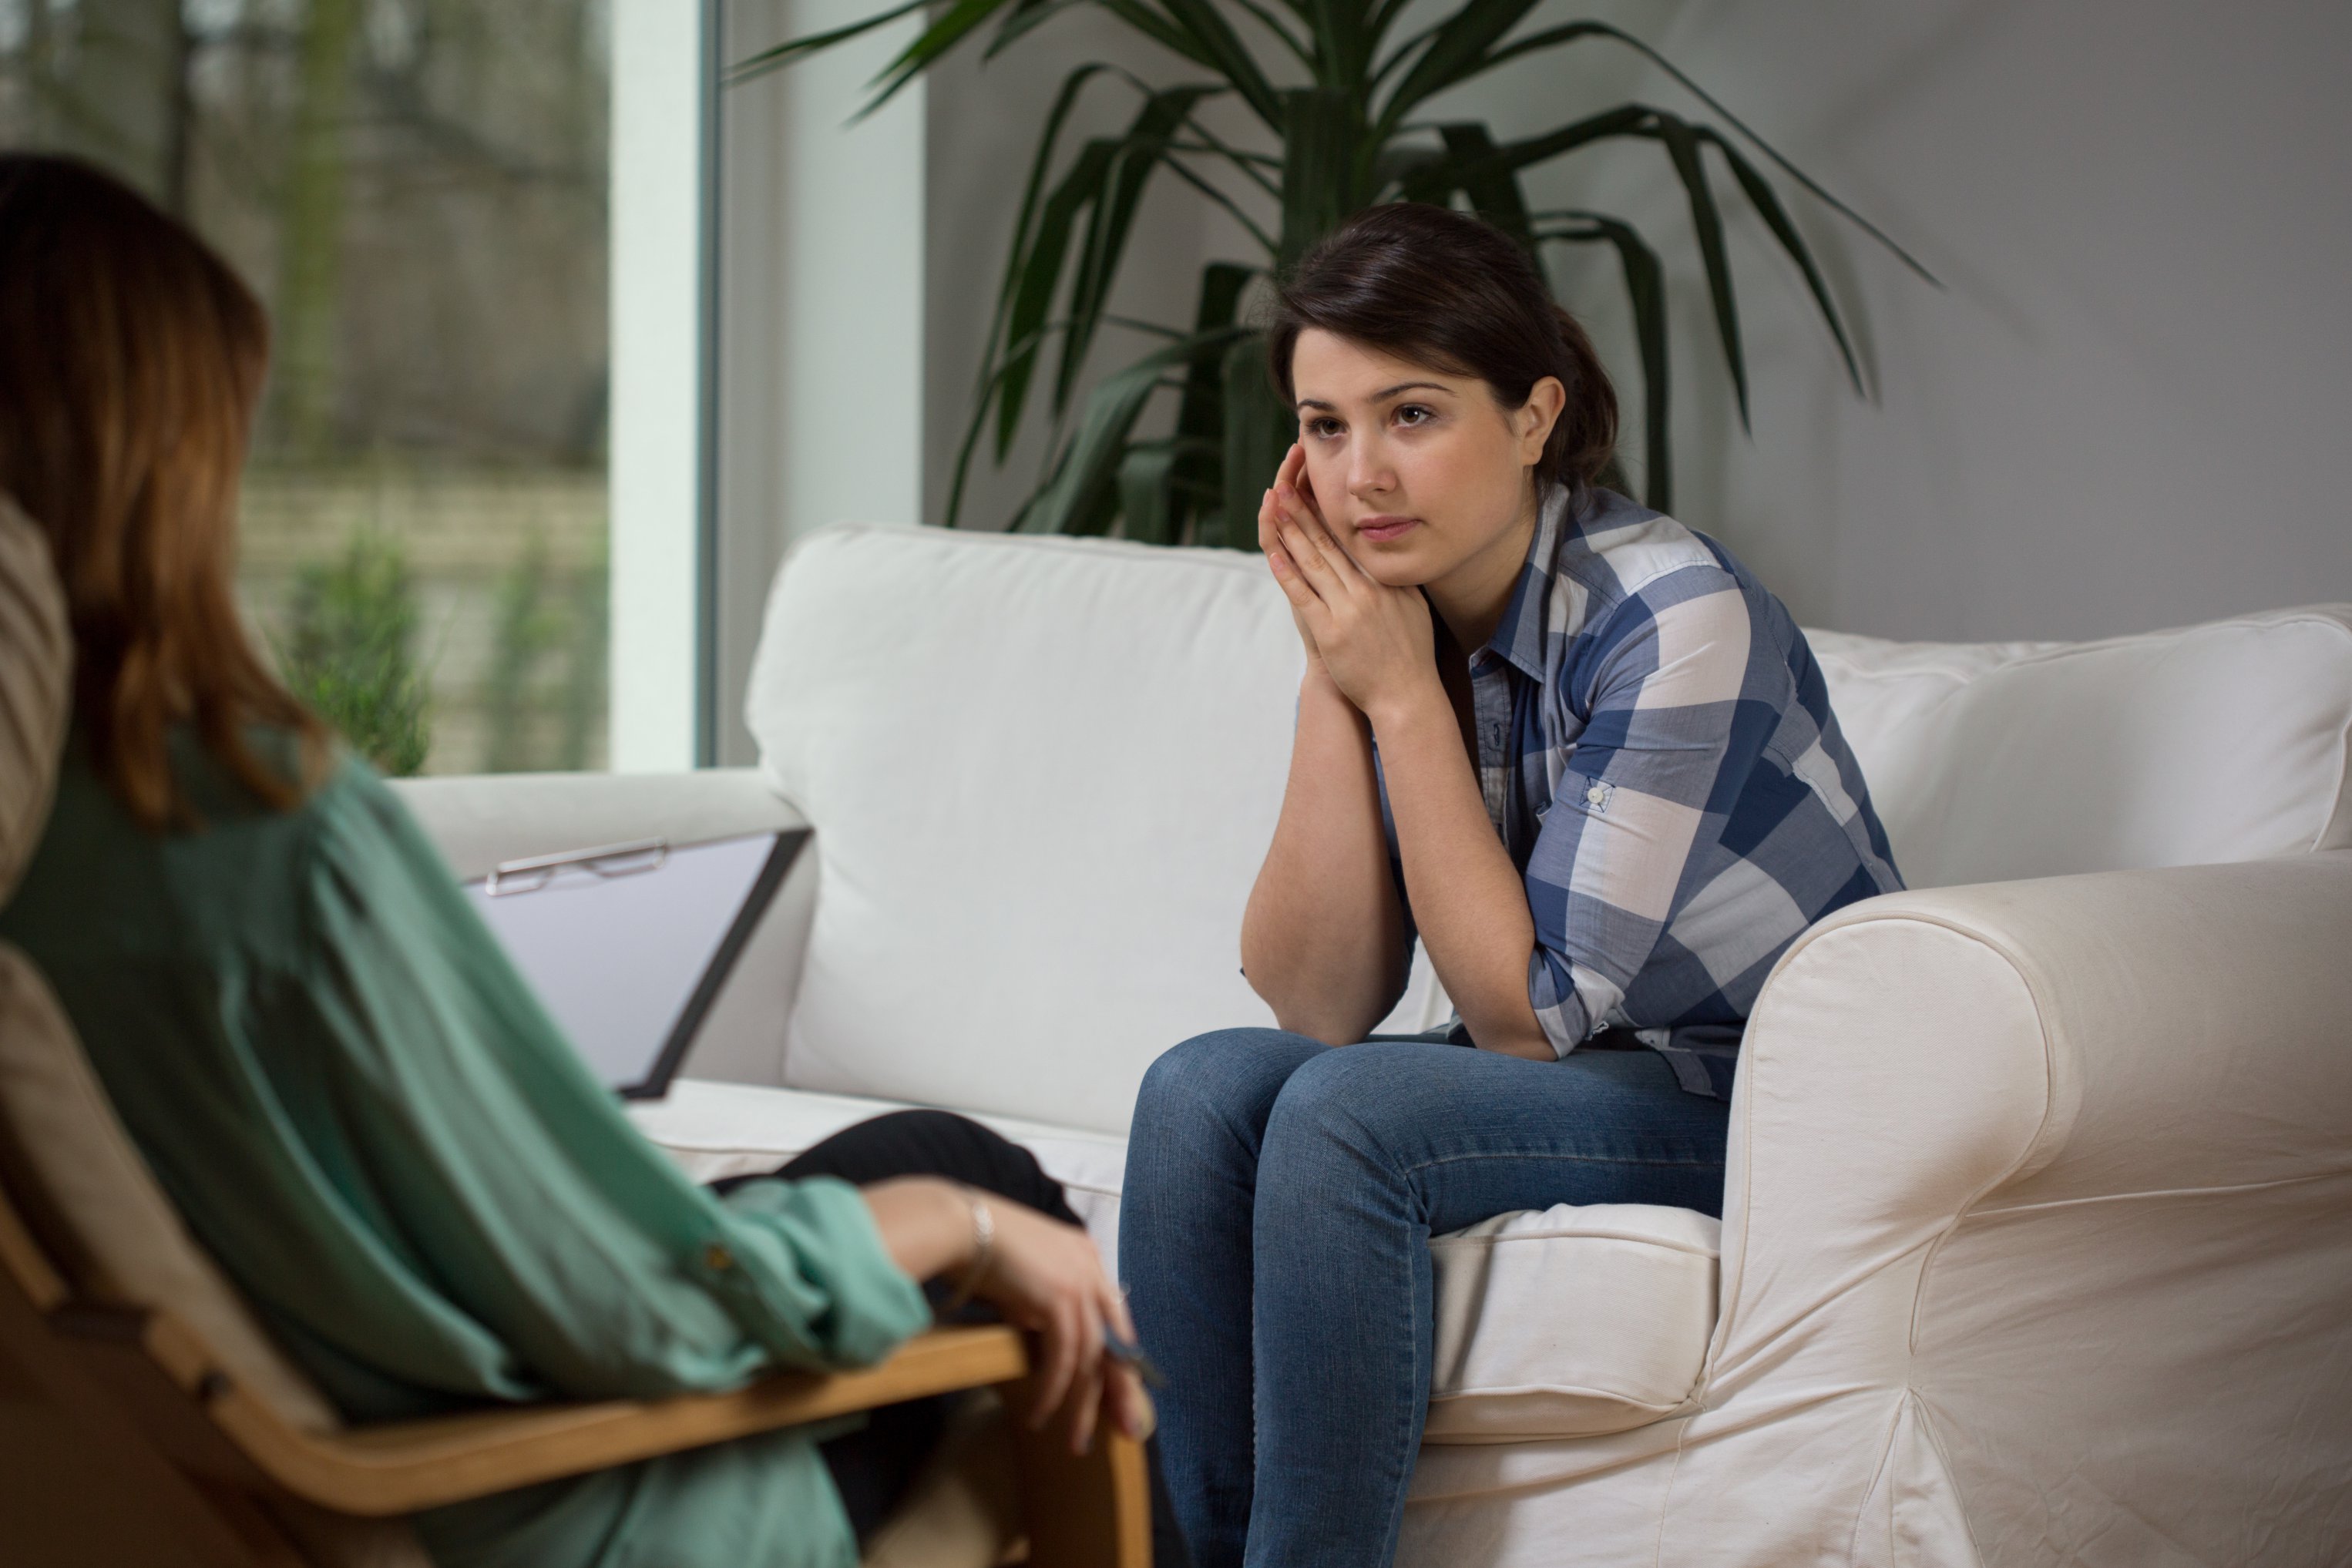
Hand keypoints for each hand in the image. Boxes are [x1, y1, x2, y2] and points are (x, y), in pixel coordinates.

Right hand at [962, 1196, 1154, 1454]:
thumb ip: (1038, 1301)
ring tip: (1075, 1439)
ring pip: (1091, 1358)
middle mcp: (1090, 1268)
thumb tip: (1037, 1328)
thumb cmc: (977, 1247)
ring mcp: (1079, 1282)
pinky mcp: (1060, 1299)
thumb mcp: (1021, 1277)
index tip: (1121, 1396)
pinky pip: (1064, 1358)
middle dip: (1121, 1391)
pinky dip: (1054, 1391)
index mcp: (1086, 1257)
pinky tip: (1042, 1414)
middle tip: (1126, 1429)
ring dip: (1082, 1404)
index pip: (1112, 1319)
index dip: (1119, 1360)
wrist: (959, 1227)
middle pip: (1115, 1342)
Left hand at [1263, 446, 1441, 724]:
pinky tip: (1274, 552)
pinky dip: (1288, 572)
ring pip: (1314, 562)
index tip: (1313, 489)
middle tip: (1285, 485)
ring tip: (1275, 506)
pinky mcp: (1330, 631)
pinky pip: (1305, 595)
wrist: (1405, 696)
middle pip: (1330, 543)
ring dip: (1292, 531)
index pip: (1353, 539)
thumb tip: (1393, 557)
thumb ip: (1399, 582)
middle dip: (1304, 512)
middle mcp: (1367, 589)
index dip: (1330, 513)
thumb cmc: (1410, 655)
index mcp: (1387, 581)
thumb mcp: (1413, 608)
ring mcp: (1348, 609)